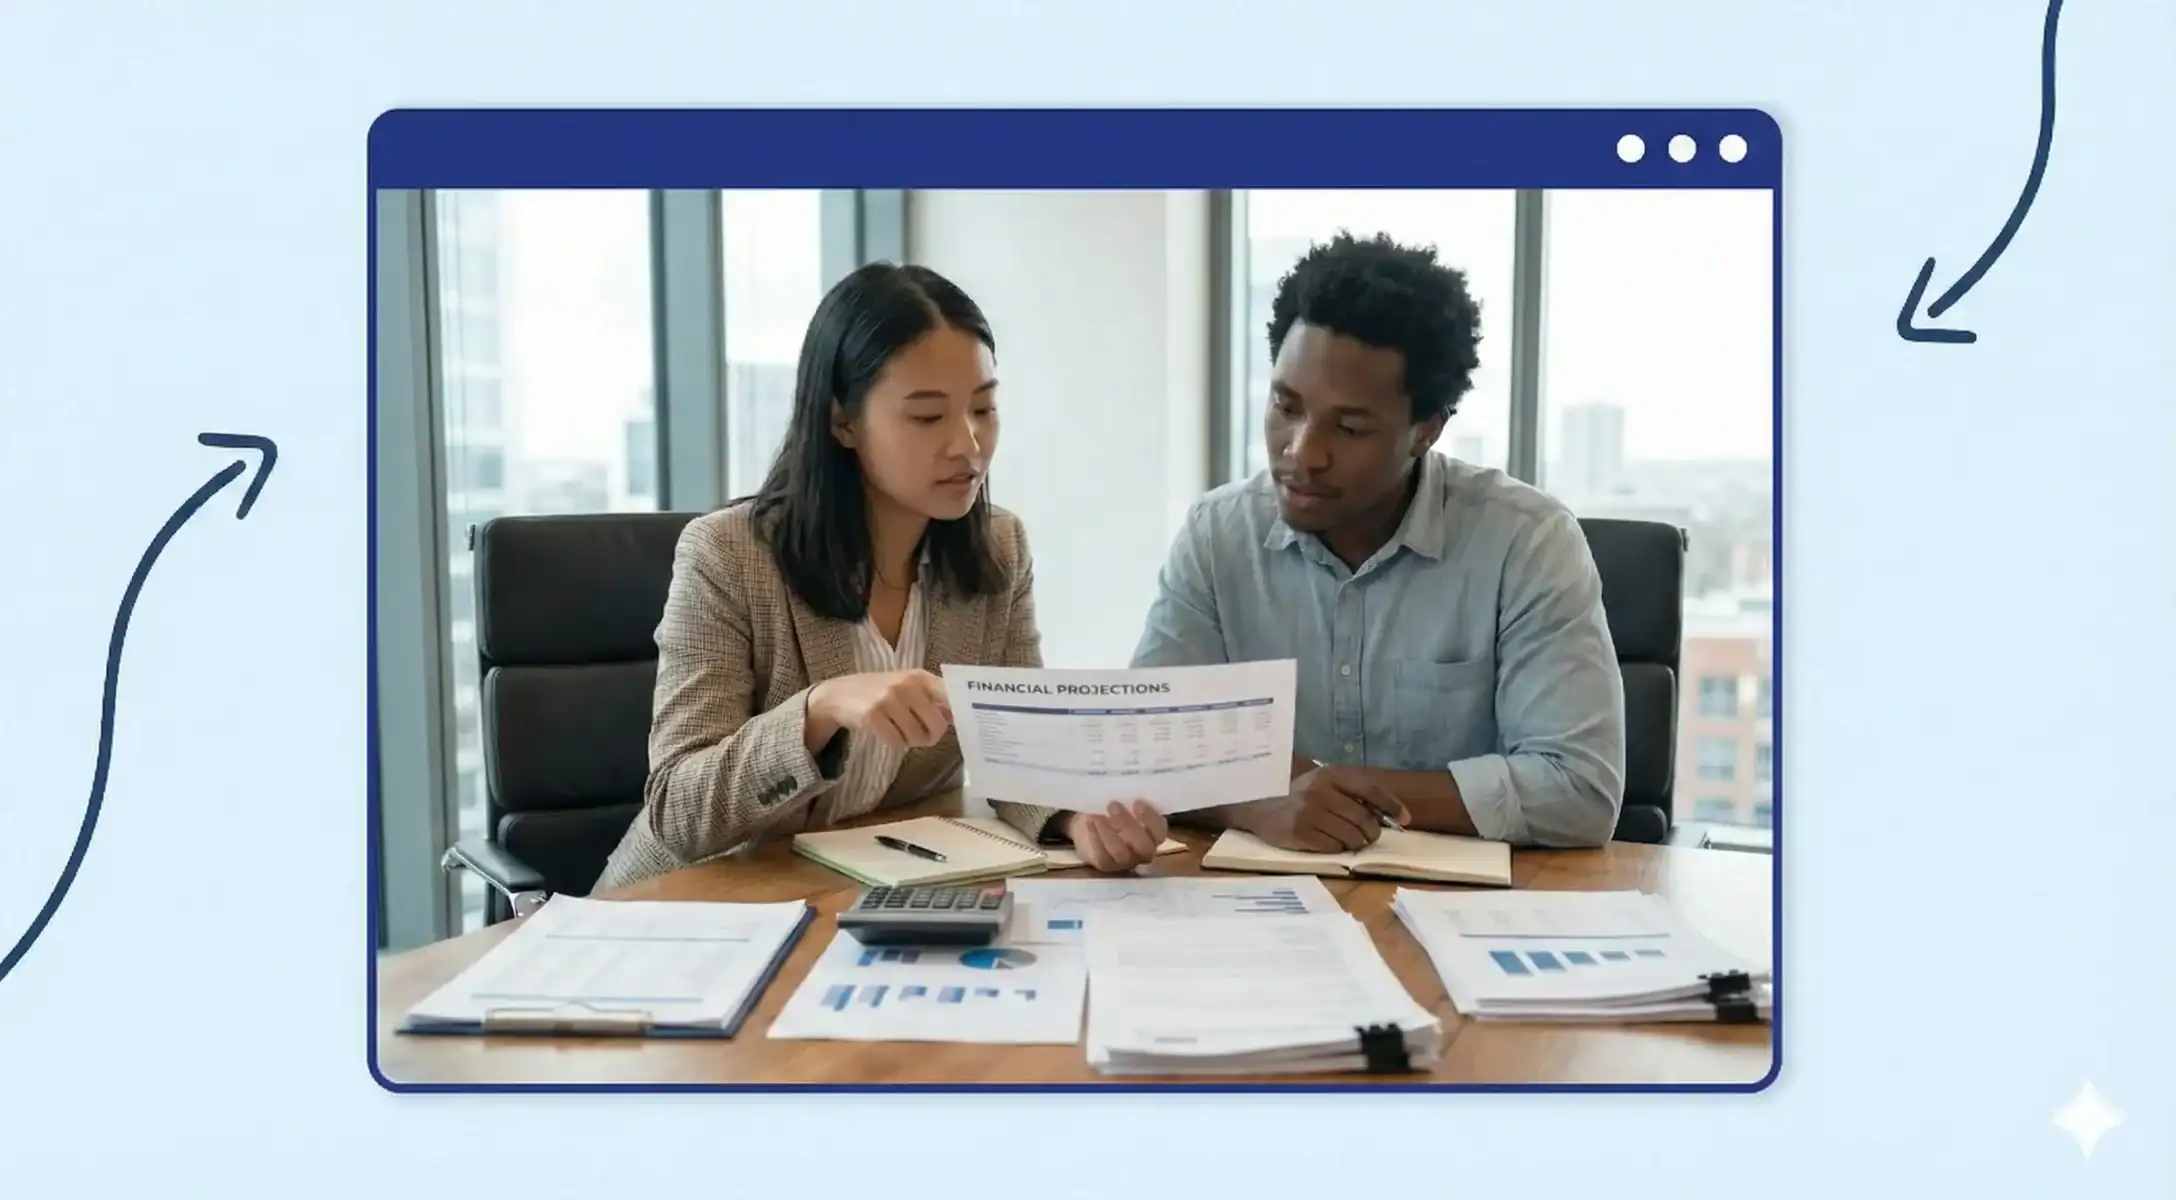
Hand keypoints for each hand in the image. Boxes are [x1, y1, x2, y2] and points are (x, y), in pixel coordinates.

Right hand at [807, 669, 951, 750]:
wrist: (840, 694)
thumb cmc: (880, 692)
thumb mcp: (908, 687)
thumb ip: (933, 699)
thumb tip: (959, 717)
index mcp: (920, 677)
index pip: (950, 695)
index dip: (960, 713)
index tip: (963, 726)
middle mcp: (906, 685)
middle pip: (937, 724)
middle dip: (931, 736)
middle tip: (923, 737)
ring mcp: (889, 699)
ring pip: (916, 736)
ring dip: (911, 741)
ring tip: (901, 732)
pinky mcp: (873, 715)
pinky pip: (897, 741)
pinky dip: (895, 743)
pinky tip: (888, 733)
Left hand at [1064, 800, 1168, 871]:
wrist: (1090, 825)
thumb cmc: (1113, 810)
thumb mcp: (1124, 803)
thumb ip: (1130, 798)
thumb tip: (1126, 781)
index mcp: (1153, 834)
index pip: (1159, 831)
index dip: (1151, 819)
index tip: (1137, 802)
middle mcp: (1143, 851)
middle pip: (1144, 847)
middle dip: (1129, 826)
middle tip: (1113, 805)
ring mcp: (1125, 861)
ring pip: (1121, 853)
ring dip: (1108, 832)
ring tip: (1096, 814)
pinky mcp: (1106, 865)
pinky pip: (1102, 856)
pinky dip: (1095, 837)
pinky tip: (1090, 822)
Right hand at [1241, 765, 1408, 852]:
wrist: (1259, 806)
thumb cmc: (1300, 797)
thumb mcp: (1325, 785)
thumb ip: (1353, 794)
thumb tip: (1390, 815)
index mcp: (1331, 775)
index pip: (1370, 790)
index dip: (1392, 806)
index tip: (1405, 819)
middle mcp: (1321, 791)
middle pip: (1364, 819)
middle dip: (1371, 833)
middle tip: (1366, 837)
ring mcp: (1310, 812)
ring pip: (1352, 837)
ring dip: (1355, 843)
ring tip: (1346, 840)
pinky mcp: (1301, 833)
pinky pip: (1334, 848)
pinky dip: (1336, 849)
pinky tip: (1327, 842)